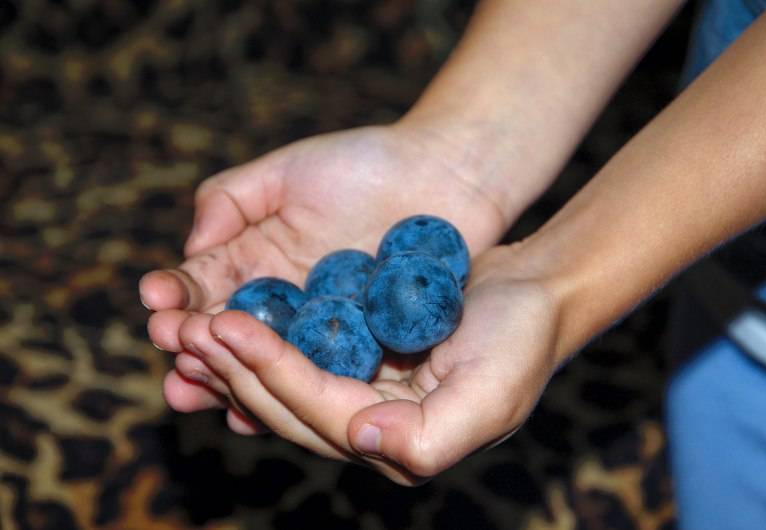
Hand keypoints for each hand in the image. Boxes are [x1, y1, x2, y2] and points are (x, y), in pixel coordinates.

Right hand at [140, 124, 506, 432]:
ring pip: (266, 363)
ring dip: (229, 379)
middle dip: (193, 346)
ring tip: (196, 391)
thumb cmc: (365, 165)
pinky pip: (319, 378)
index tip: (156, 304)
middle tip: (172, 355)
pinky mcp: (359, 351)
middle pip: (227, 334)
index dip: (177, 295)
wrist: (444, 177)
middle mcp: (280, 301)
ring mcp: (319, 330)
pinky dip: (288, 396)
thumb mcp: (286, 171)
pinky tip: (258, 413)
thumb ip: (229, 200)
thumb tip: (188, 249)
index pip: (204, 284)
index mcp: (256, 258)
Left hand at [168, 246, 560, 484]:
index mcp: (399, 442)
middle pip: (287, 406)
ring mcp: (363, 390)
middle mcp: (373, 424)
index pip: (319, 414)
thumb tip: (360, 439)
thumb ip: (430, 436)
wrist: (537, 292)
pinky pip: (300, 350)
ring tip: (191, 323)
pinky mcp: (360, 356)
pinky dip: (263, 335)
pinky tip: (230, 314)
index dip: (270, 373)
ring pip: (283, 382)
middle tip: (185, 328)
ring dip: (236, 356)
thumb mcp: (492, 393)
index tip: (225, 328)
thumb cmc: (521, 340)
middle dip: (236, 369)